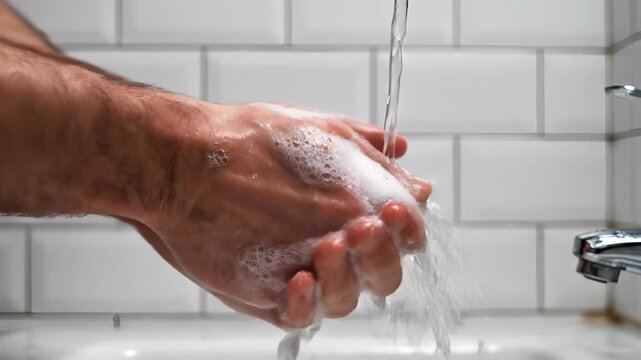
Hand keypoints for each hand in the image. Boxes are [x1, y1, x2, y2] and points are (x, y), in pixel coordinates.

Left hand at [119, 99, 430, 328]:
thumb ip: (371, 157)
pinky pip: (301, 316)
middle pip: (384, 274)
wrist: (190, 160)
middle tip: (363, 228)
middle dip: (382, 255)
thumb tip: (415, 174)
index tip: (396, 209)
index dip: (408, 229)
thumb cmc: (255, 141)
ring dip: (347, 277)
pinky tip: (300, 279)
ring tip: (326, 246)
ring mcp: (304, 268)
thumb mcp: (323, 135)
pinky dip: (308, 304)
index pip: (403, 235)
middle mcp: (334, 242)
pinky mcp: (269, 291)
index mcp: (353, 207)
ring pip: (348, 299)